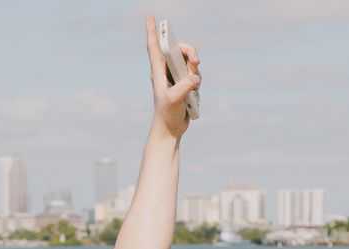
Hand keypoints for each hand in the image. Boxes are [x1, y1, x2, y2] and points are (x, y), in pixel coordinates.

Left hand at [142, 15, 199, 141]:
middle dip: (189, 51)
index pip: (154, 48)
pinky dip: (197, 79)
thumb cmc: (167, 114)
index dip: (152, 32)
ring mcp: (175, 77)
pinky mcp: (184, 84)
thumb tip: (195, 77)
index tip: (150, 18)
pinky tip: (194, 92)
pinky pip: (194, 74)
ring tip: (194, 84)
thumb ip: (184, 86)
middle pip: (178, 50)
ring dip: (195, 68)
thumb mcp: (174, 99)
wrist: (170, 129)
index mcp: (158, 72)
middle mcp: (166, 72)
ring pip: (189, 62)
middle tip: (195, 60)